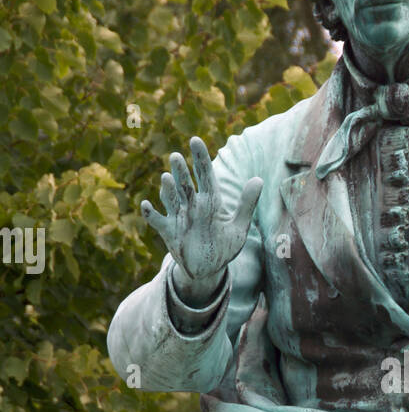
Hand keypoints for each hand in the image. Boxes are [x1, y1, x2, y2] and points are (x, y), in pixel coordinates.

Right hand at [141, 136, 261, 300]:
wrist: (208, 270)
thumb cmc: (223, 247)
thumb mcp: (238, 228)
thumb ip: (247, 205)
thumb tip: (259, 179)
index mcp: (211, 202)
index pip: (205, 175)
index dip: (200, 158)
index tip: (194, 140)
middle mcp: (193, 206)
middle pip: (186, 184)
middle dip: (181, 171)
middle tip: (176, 156)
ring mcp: (179, 218)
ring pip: (172, 199)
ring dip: (168, 190)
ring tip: (166, 178)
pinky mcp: (169, 233)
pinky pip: (158, 221)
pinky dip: (151, 214)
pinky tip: (146, 205)